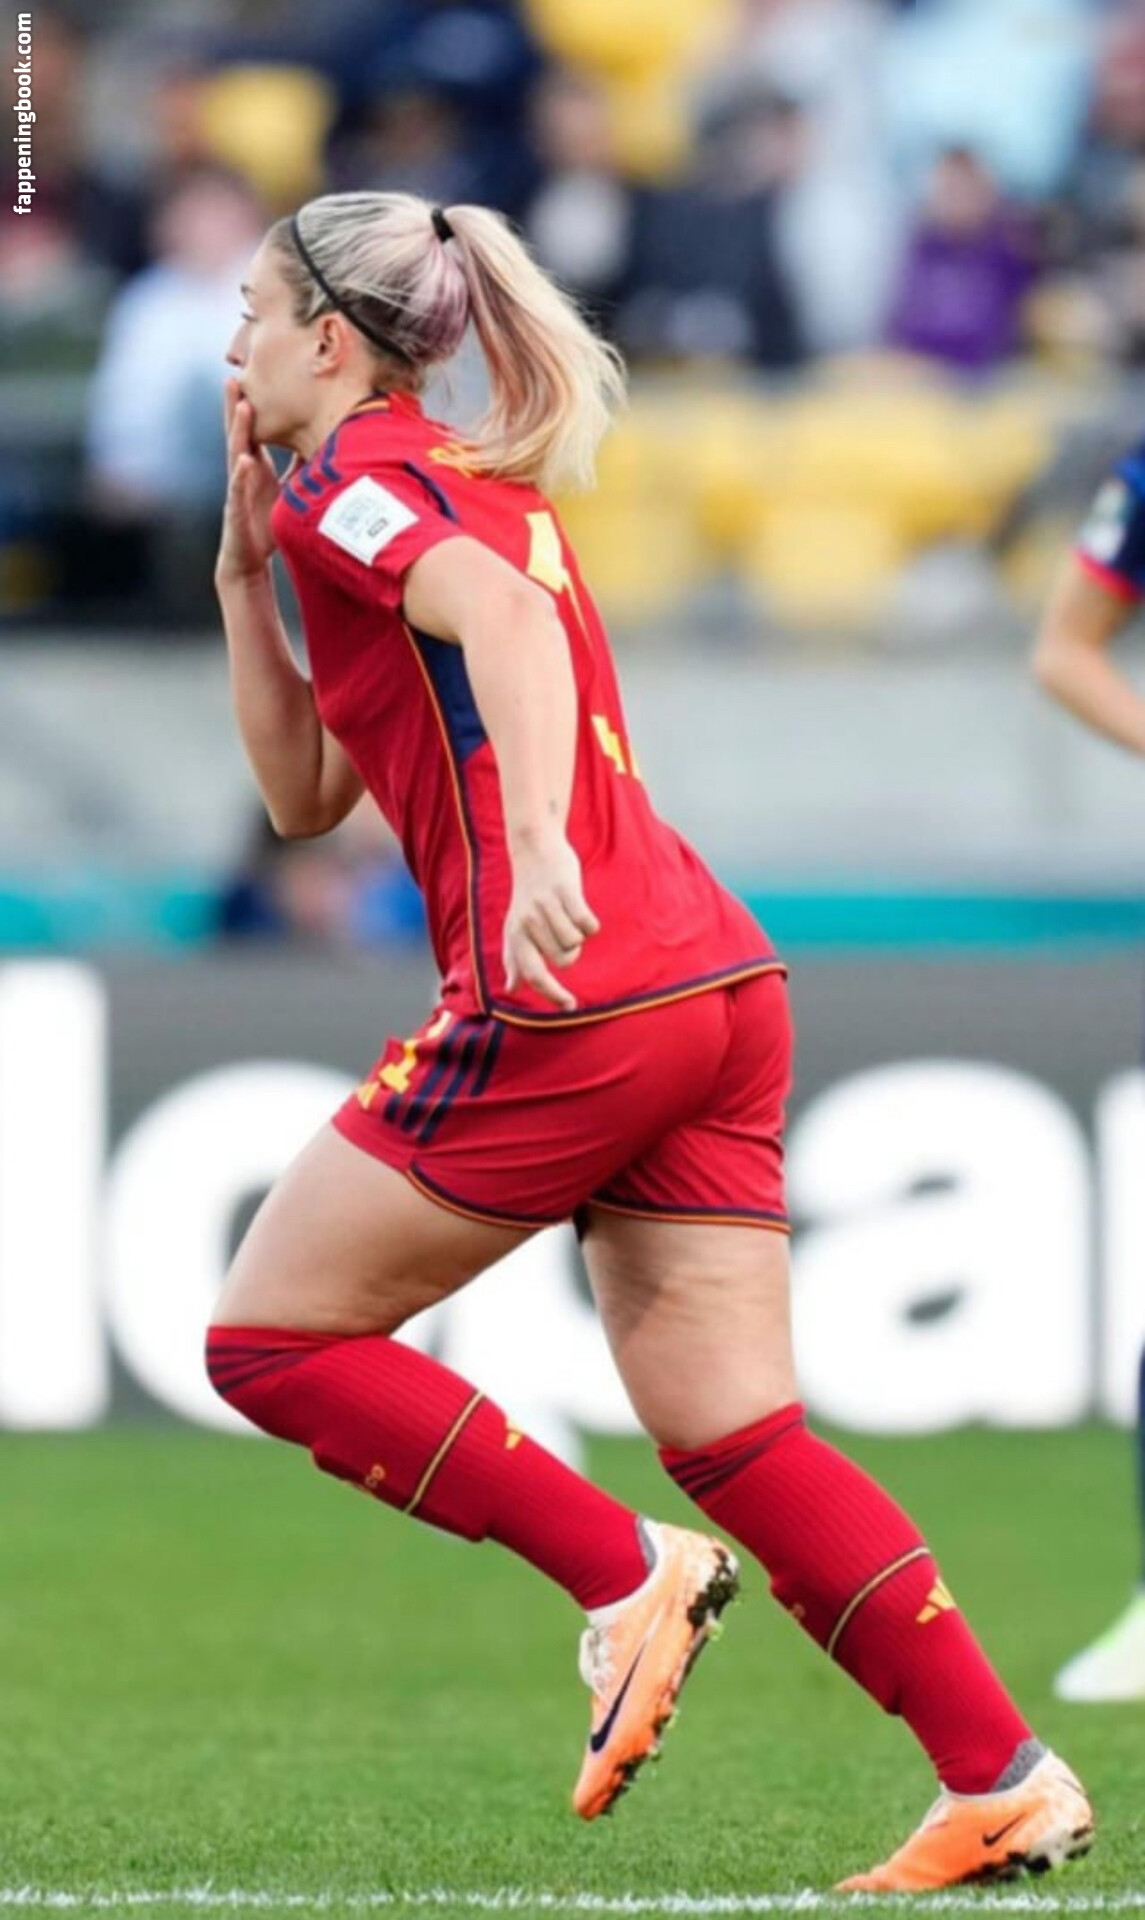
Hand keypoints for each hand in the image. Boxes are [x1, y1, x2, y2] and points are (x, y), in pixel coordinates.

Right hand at [216, 380, 294, 584]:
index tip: (254, 378)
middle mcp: (242, 471)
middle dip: (235, 405)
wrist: (248, 559)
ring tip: (243, 406)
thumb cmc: (263, 523)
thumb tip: (321, 445)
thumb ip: (299, 468)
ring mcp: (237, 488)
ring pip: (236, 453)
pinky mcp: (236, 509)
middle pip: (238, 432)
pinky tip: (245, 460)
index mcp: (254, 465)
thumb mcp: (287, 491)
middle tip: (236, 376)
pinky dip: (241, 474)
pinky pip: (237, 488)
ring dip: (238, 430)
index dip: (250, 404)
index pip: (251, 429)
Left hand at [503, 833, 600, 1011]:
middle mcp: (527, 923)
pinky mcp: (566, 892)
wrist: (534, 850)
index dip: (553, 994)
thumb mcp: (515, 927)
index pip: (534, 974)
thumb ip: (514, 959)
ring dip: (579, 932)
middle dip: (571, 950)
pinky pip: (588, 924)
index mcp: (516, 936)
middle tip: (562, 928)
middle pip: (565, 959)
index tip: (571, 1007)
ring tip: (567, 914)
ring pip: (577, 942)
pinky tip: (579, 908)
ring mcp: (546, 907)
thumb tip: (511, 989)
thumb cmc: (528, 894)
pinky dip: (590, 921)